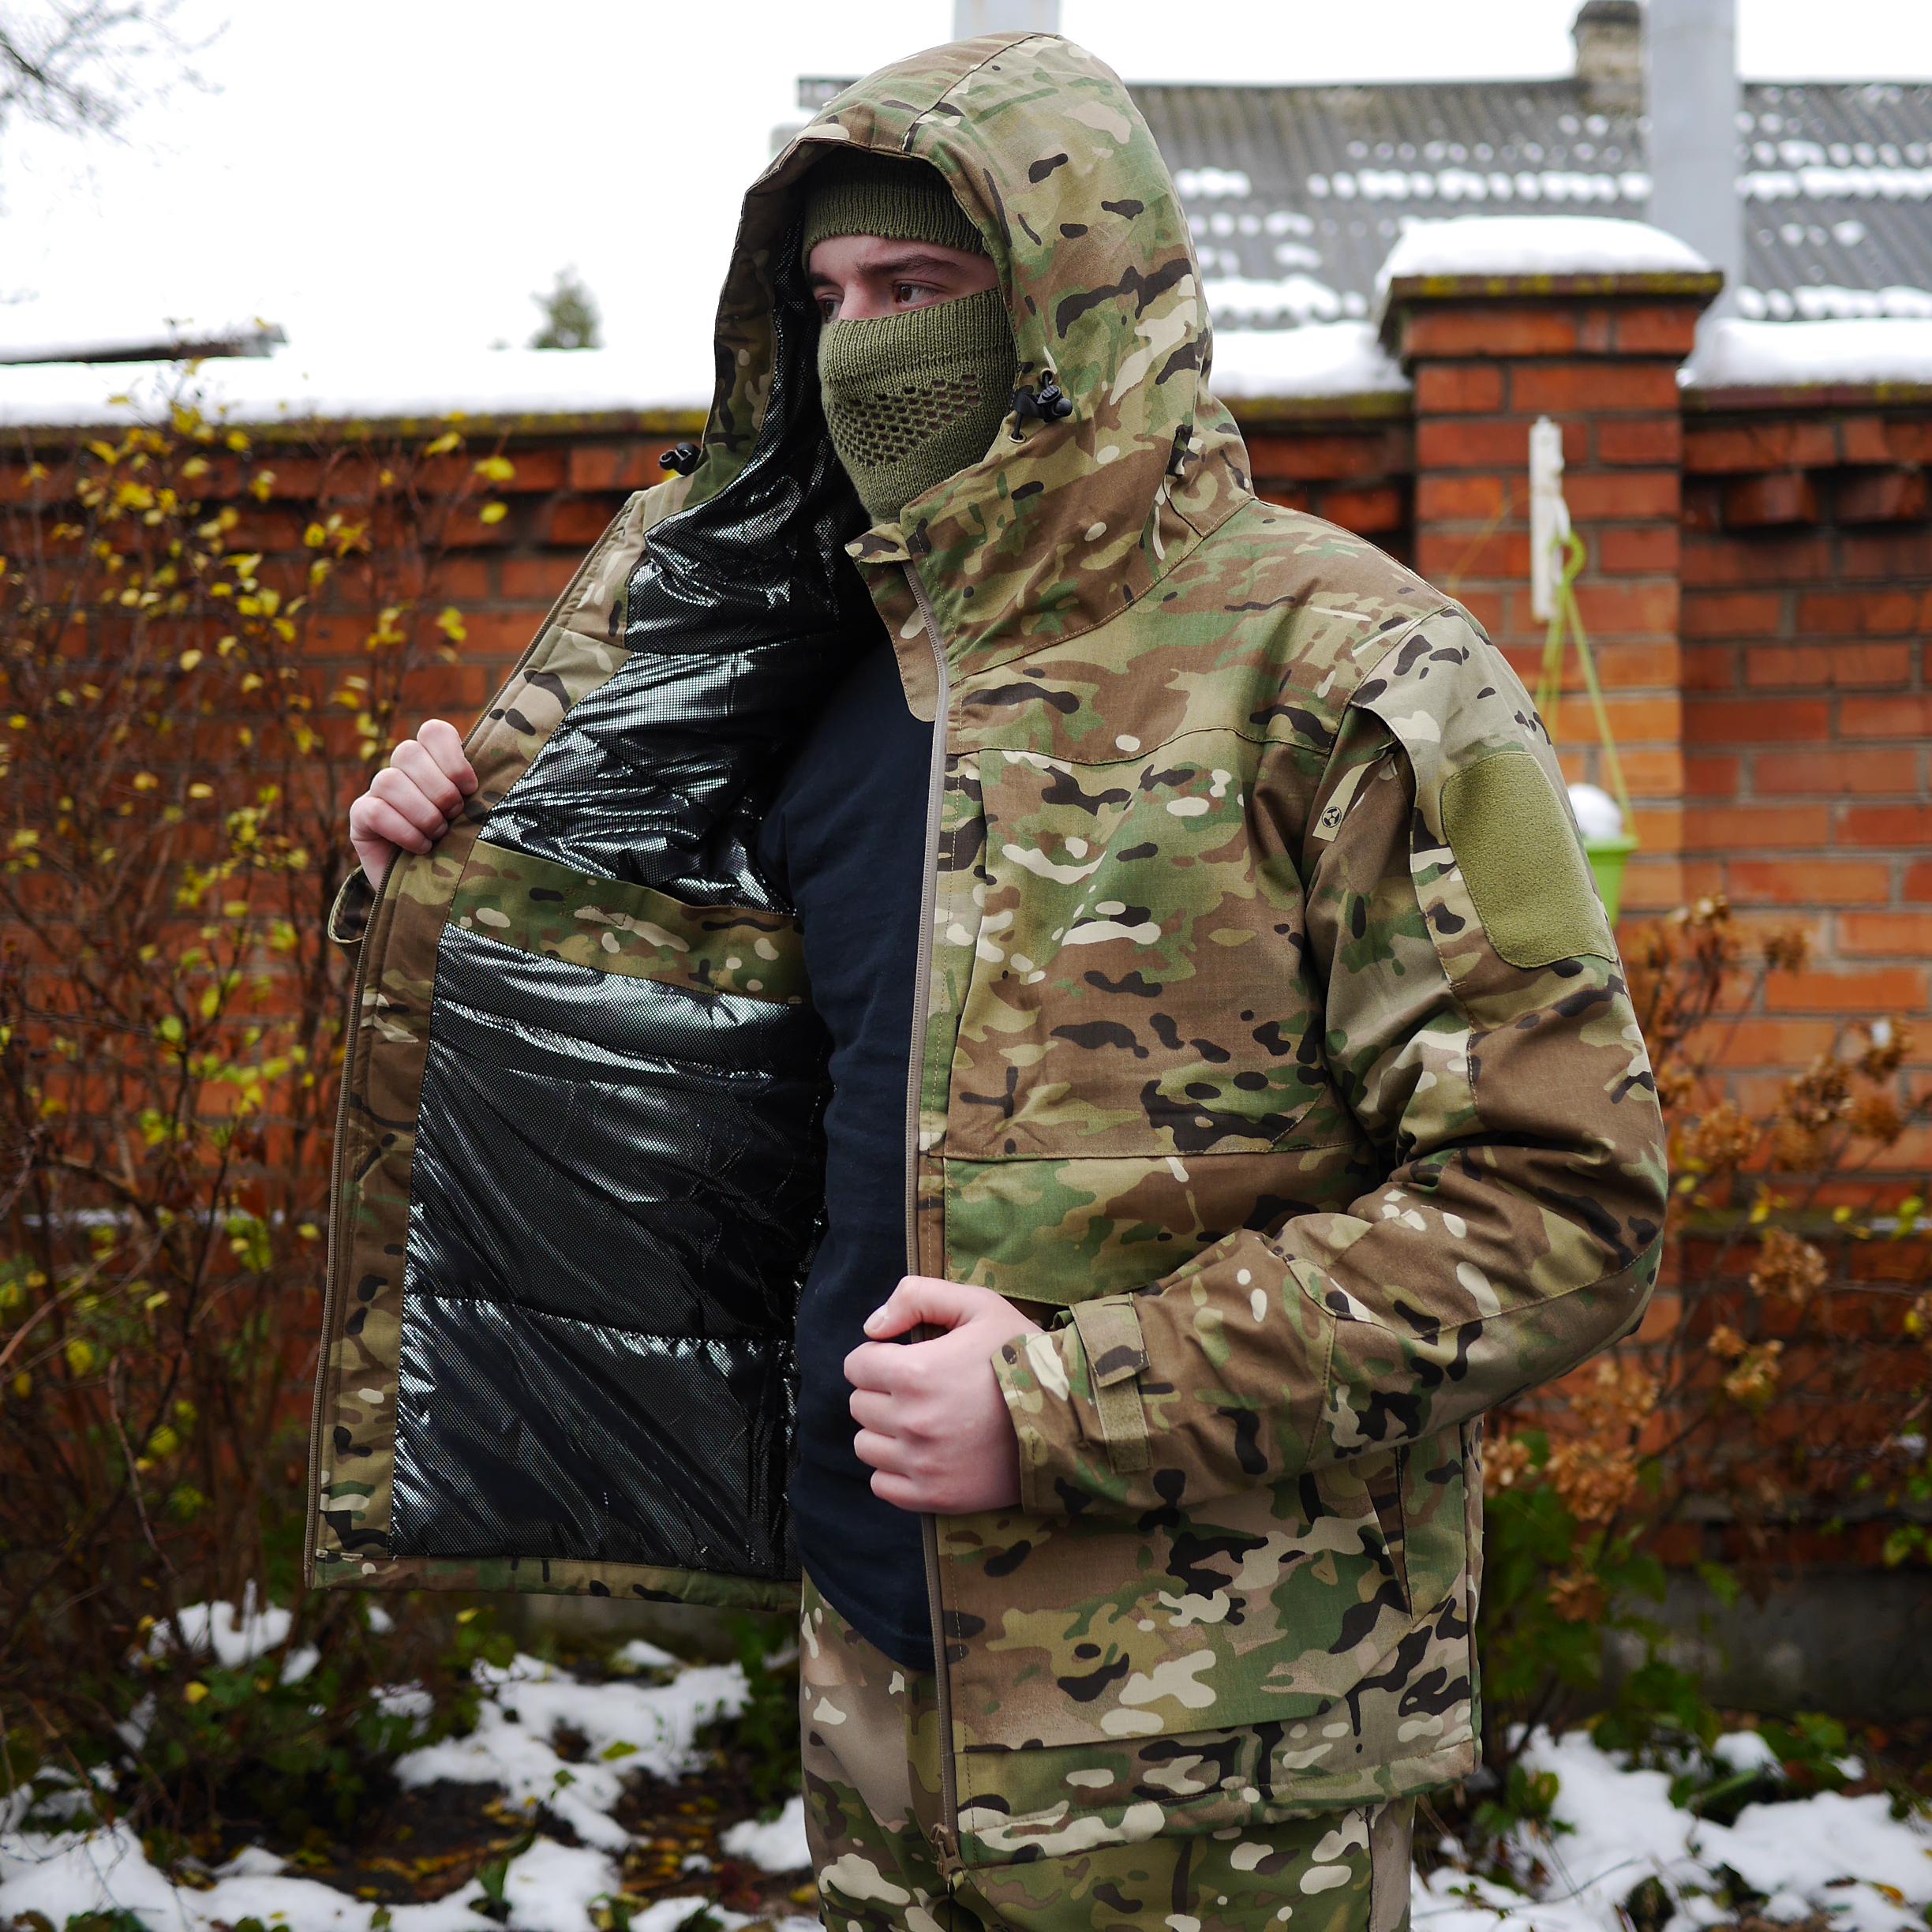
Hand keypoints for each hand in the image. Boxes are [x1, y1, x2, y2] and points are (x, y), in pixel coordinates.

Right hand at [348, 719, 477, 887]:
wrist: (432, 894)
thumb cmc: (462, 853)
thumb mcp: (476, 821)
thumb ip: (481, 797)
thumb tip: (505, 778)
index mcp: (432, 764)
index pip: (433, 731)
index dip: (453, 757)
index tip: (470, 788)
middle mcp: (401, 772)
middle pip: (408, 752)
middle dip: (439, 788)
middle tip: (455, 815)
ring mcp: (377, 794)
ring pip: (389, 780)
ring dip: (422, 811)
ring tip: (439, 834)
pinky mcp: (360, 818)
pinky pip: (375, 811)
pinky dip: (403, 830)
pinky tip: (421, 847)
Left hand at [844, 1277, 1041, 1514]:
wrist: (1069, 1419)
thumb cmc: (1023, 1356)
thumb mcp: (979, 1305)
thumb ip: (917, 1297)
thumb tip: (871, 1327)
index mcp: (915, 1371)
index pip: (856, 1365)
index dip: (878, 1357)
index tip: (903, 1359)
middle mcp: (911, 1421)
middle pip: (860, 1405)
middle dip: (883, 1392)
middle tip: (919, 1389)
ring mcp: (922, 1464)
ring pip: (866, 1445)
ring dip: (885, 1431)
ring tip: (921, 1421)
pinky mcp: (935, 1496)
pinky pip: (883, 1485)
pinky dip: (894, 1469)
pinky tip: (923, 1453)